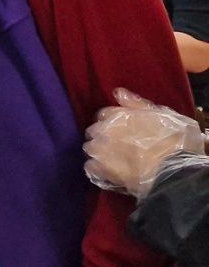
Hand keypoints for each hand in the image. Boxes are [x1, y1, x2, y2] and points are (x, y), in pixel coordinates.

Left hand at [83, 88, 205, 198]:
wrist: (176, 170)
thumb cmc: (176, 140)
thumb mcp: (165, 116)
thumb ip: (138, 105)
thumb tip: (118, 93)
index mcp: (118, 115)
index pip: (104, 114)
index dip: (113, 122)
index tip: (123, 130)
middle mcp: (104, 129)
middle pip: (95, 131)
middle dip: (105, 137)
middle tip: (121, 146)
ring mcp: (100, 150)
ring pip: (91, 148)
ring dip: (100, 153)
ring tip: (117, 161)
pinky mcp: (100, 170)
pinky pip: (91, 167)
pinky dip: (99, 170)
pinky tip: (112, 173)